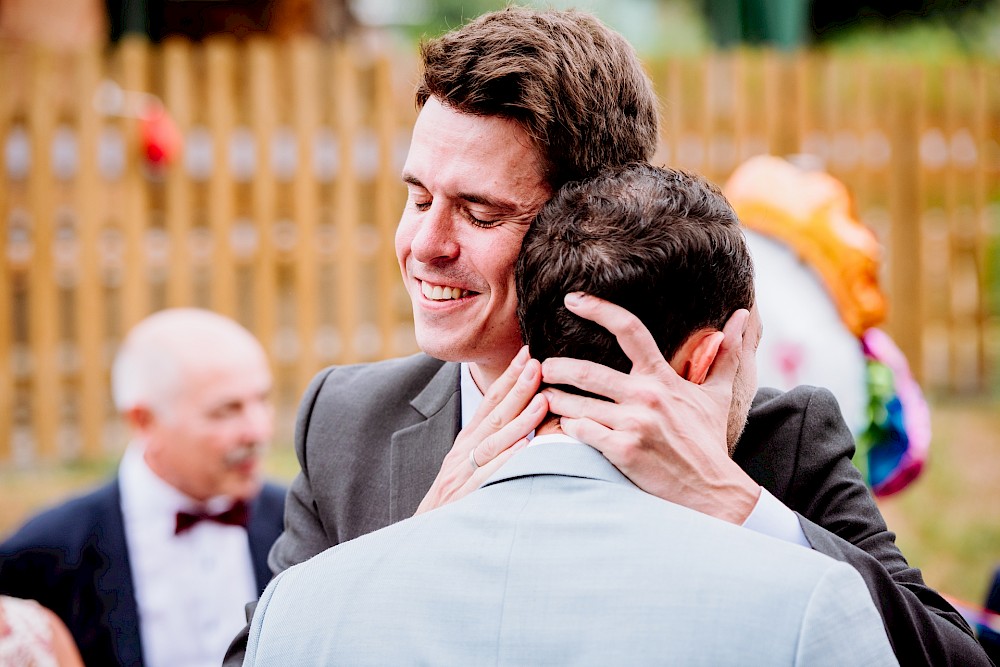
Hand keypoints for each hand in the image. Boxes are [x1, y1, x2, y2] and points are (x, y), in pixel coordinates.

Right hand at [415, 346, 547, 514]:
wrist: (426, 537)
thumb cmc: (454, 500)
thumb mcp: (468, 465)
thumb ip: (492, 443)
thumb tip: (524, 420)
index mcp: (466, 442)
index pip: (488, 403)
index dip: (507, 377)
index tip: (527, 355)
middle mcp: (463, 453)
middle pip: (493, 415)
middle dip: (517, 388)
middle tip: (538, 364)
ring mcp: (462, 475)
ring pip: (493, 443)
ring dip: (518, 420)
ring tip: (541, 402)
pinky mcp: (466, 499)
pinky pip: (488, 478)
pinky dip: (506, 462)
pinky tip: (525, 449)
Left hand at [540, 293, 759, 523]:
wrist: (713, 490)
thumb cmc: (708, 441)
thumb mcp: (718, 395)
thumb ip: (727, 353)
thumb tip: (744, 315)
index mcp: (663, 378)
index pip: (629, 329)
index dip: (598, 309)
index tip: (572, 299)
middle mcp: (646, 396)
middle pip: (588, 371)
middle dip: (558, 367)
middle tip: (540, 366)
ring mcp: (633, 424)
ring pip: (578, 404)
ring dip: (554, 400)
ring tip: (541, 397)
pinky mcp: (623, 451)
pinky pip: (581, 432)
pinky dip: (566, 429)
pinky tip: (559, 427)